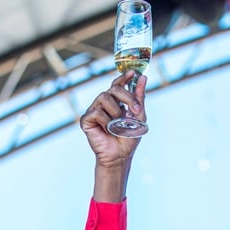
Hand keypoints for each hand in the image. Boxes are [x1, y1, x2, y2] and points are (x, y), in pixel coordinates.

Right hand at [80, 73, 146, 202]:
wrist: (120, 156)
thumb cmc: (128, 138)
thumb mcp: (138, 117)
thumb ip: (139, 99)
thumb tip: (143, 78)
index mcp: (115, 101)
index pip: (117, 84)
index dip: (123, 77)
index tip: (133, 72)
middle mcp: (103, 103)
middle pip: (113, 88)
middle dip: (127, 96)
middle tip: (135, 109)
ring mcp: (94, 110)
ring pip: (104, 97)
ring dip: (116, 111)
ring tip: (118, 125)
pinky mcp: (86, 120)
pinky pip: (96, 112)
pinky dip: (105, 120)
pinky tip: (107, 129)